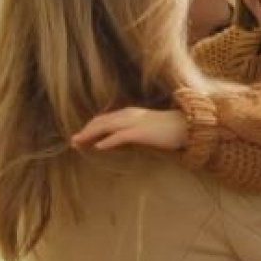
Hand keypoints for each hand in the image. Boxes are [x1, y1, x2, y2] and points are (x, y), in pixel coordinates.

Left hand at [71, 108, 187, 151]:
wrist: (188, 126)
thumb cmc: (171, 129)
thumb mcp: (148, 128)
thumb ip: (134, 131)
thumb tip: (122, 141)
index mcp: (130, 113)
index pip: (105, 118)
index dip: (91, 126)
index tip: (81, 136)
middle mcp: (129, 115)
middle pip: (101, 121)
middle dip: (86, 130)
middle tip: (73, 141)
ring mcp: (134, 122)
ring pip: (106, 126)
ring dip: (90, 135)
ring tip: (78, 143)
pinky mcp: (140, 132)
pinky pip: (119, 136)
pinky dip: (107, 141)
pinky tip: (98, 147)